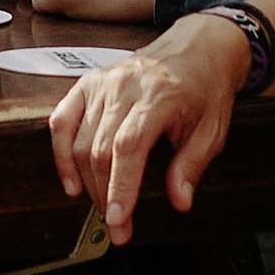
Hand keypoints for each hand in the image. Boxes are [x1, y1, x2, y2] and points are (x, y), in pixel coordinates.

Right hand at [50, 16, 251, 241]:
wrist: (197, 46)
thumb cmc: (206, 88)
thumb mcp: (212, 128)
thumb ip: (192, 165)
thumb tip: (180, 201)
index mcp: (159, 95)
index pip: (129, 146)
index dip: (120, 186)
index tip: (118, 220)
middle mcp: (125, 85)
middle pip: (100, 148)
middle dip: (105, 195)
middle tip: (117, 228)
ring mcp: (102, 82)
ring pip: (79, 140)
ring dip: (86, 182)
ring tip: (103, 207)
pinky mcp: (88, 81)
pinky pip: (62, 120)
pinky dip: (61, 153)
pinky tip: (72, 181)